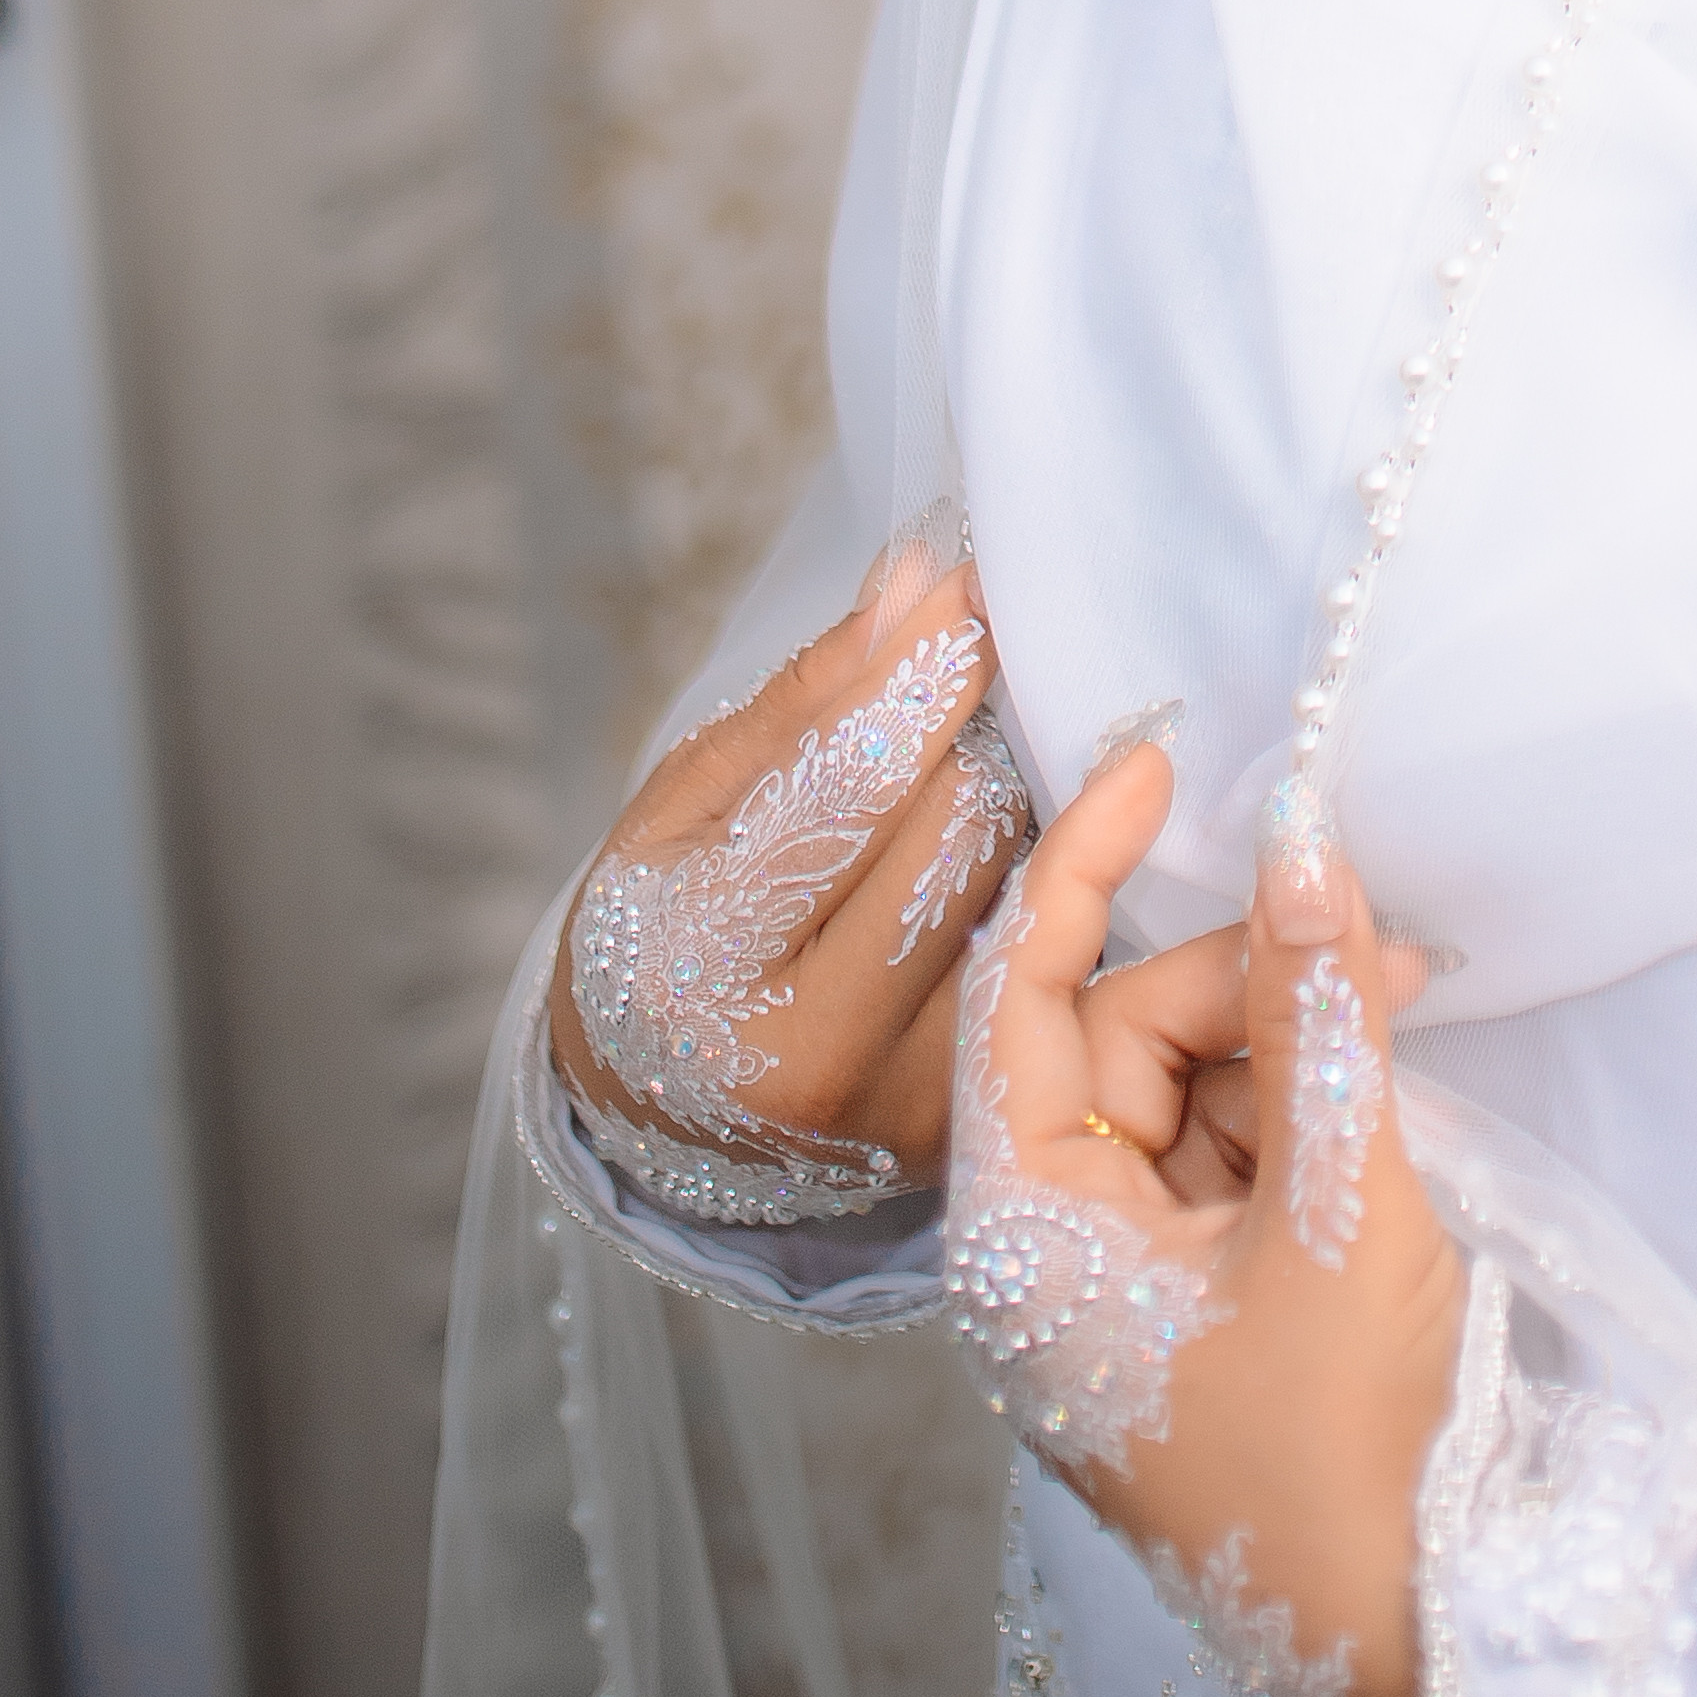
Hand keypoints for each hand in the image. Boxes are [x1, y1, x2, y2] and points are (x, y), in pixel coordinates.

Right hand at [549, 530, 1028, 1222]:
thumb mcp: (685, 808)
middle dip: (971, 733)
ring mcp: (902, 1096)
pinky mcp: (973, 1118)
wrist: (657, 1113)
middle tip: (971, 676)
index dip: (923, 674)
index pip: (848, 785)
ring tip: (967, 769)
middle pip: (952, 831)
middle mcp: (811, 1050)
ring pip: (1016, 885)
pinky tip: (995, 852)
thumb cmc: (663, 930)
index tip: (974, 589)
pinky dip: (1031, 882)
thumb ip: (807, 698)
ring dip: (1010, 800)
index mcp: (707, 961)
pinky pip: (1040, 952)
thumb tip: (921, 579)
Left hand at [951, 743, 1461, 1696]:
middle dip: (1241, 973)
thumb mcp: (1337, 1204)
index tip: (1148, 756)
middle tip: (1373, 937)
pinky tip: (1377, 1064)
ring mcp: (1115, 1290)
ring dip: (1283, 1033)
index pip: (1018, 1000)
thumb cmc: (1340, 1449)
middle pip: (1117, 1040)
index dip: (1079, 865)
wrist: (1410, 1642)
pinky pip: (1222, 1156)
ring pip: (1182, 1091)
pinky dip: (1292, 1103)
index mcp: (1018, 1239)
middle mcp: (1041, 1258)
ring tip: (1400, 1003)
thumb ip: (1317, 1016)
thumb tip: (1302, 843)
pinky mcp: (1187, 1312)